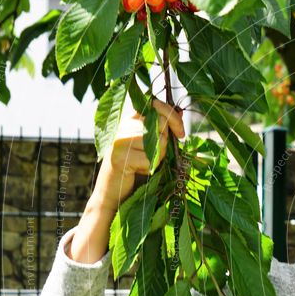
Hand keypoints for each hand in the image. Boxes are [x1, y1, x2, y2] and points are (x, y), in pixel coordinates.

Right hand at [93, 98, 184, 212]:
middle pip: (161, 124)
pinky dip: (150, 168)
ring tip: (143, 163)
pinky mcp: (119, 156)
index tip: (181, 133)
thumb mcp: (151, 144)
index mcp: (129, 118)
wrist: (113, 191)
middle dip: (167, 142)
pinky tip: (137, 170)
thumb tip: (180, 111)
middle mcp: (122, 125)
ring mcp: (119, 139)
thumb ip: (162, 128)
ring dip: (159, 157)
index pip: (155, 104)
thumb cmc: (135, 167)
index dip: (172, 115)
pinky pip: (151, 159)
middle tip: (155, 155)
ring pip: (159, 142)